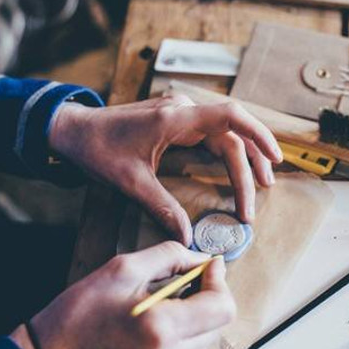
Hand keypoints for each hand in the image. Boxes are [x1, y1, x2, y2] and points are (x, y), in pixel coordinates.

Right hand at [12, 242, 234, 348]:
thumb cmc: (80, 312)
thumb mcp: (122, 269)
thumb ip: (171, 257)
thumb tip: (204, 260)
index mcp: (160, 328)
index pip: (222, 307)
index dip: (218, 282)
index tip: (209, 267)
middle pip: (219, 323)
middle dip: (208, 298)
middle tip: (186, 282)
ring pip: (206, 339)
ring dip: (196, 317)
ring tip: (165, 306)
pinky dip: (182, 336)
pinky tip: (156, 328)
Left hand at [49, 94, 282, 244]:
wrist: (73, 130)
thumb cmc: (97, 149)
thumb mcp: (130, 182)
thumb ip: (162, 207)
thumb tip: (187, 237)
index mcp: (175, 119)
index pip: (229, 116)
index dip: (258, 134)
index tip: (274, 157)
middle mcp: (183, 111)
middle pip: (232, 134)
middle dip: (251, 163)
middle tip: (262, 193)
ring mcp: (182, 114)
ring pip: (226, 133)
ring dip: (246, 157)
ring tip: (261, 183)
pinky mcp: (179, 122)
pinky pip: (214, 134)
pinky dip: (230, 152)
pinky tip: (239, 168)